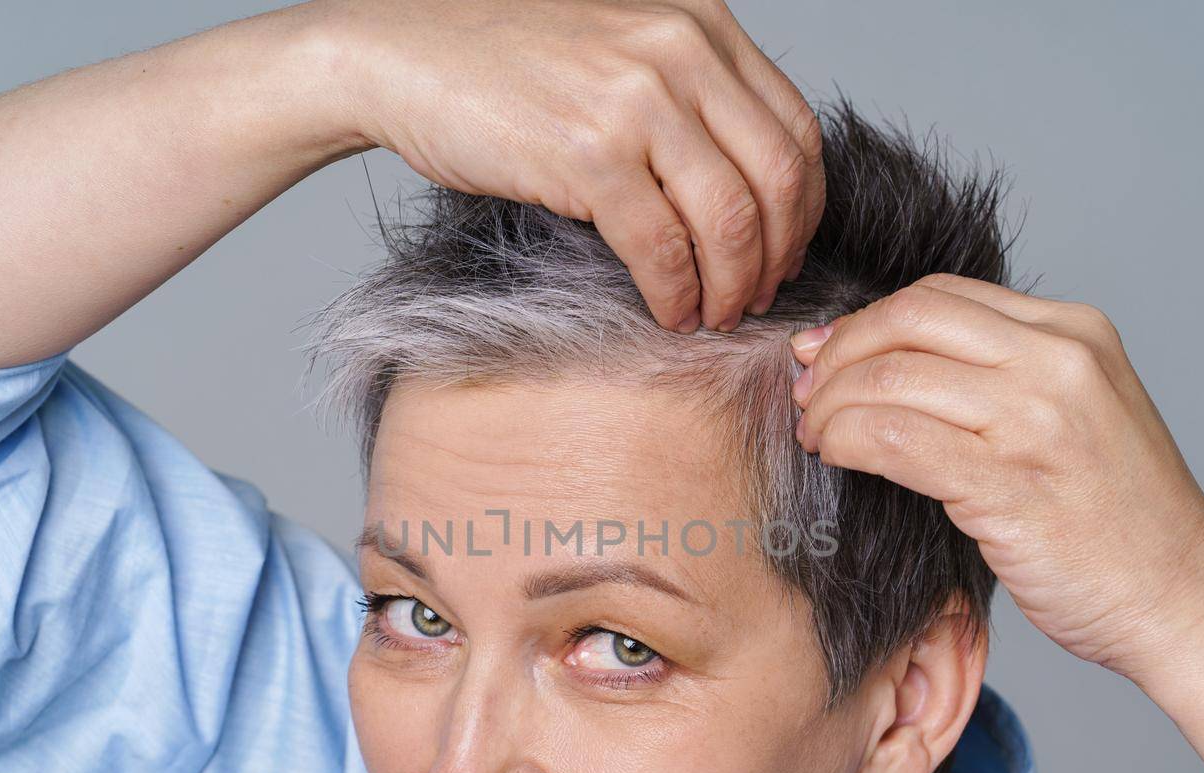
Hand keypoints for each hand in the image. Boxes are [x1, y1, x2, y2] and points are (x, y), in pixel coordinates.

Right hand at [323, 0, 824, 332]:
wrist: (402, 53)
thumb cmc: (503, 64)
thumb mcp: (620, 50)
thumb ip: (686, 94)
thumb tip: (744, 189)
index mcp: (700, 24)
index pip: (795, 129)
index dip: (802, 208)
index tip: (785, 251)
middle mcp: (679, 50)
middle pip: (777, 178)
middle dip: (775, 255)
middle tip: (756, 296)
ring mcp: (636, 99)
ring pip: (729, 219)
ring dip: (731, 284)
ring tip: (713, 313)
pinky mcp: (588, 153)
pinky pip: (661, 246)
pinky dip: (675, 293)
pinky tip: (668, 311)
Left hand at [790, 273, 1203, 683]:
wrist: (1184, 602)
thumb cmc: (1120, 524)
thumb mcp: (1079, 416)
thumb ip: (1002, 380)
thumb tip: (889, 363)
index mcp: (1077, 332)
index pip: (939, 295)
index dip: (867, 322)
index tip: (827, 355)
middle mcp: (1060, 361)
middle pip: (907, 320)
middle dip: (838, 353)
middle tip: (806, 393)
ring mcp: (1037, 418)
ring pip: (890, 377)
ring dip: (830, 404)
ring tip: (814, 435)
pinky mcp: (1009, 481)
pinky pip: (893, 438)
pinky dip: (845, 440)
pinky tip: (836, 457)